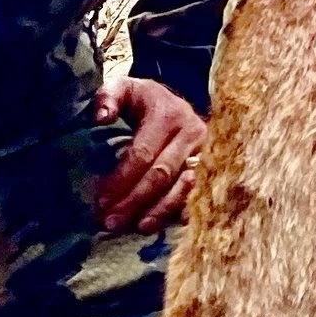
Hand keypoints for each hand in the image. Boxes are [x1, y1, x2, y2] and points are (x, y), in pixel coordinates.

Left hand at [94, 77, 206, 233]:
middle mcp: (192, 132)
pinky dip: (181, 211)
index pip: (142, 153)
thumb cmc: (146, 101)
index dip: (121, 179)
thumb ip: (108, 96)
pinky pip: (198, 193)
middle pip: (161, 174)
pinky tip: (165, 225)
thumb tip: (101, 118)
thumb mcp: (126, 88)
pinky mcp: (215, 167)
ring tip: (137, 228)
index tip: (101, 200)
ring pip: (182, 187)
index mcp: (168, 114)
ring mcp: (207, 152)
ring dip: (159, 211)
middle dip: (135, 201)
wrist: (179, 103)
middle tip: (111, 222)